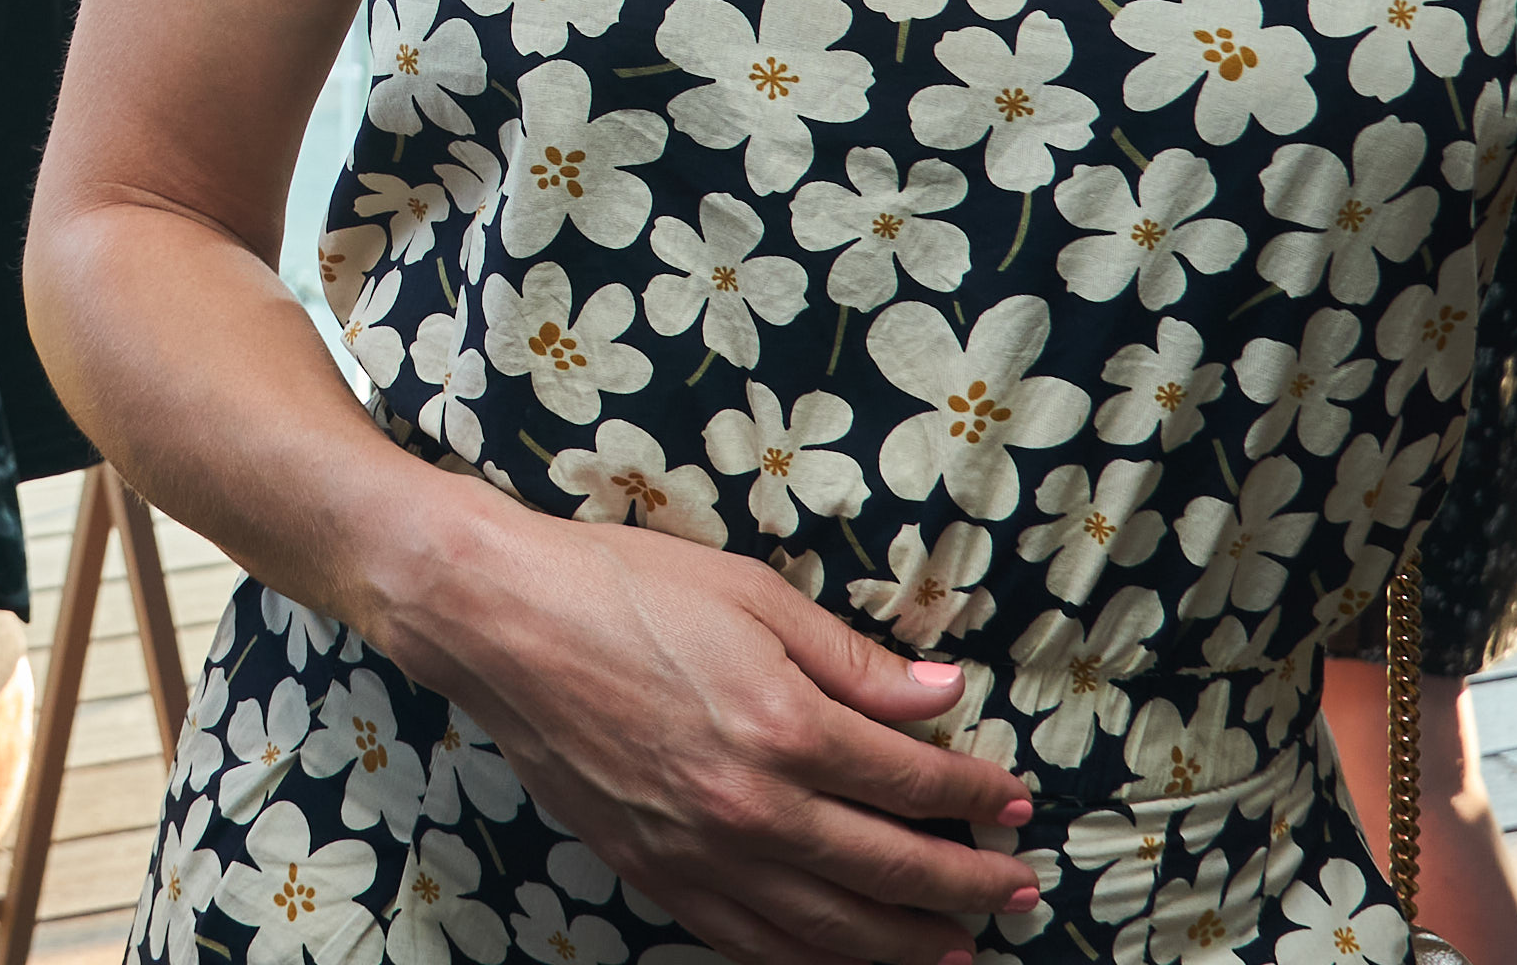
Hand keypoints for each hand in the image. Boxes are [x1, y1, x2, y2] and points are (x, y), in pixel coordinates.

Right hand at [381, 514, 1037, 963]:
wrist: (500, 620)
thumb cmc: (622, 589)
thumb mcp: (753, 594)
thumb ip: (853, 660)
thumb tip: (942, 694)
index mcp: (785, 727)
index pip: (910, 779)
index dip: (973, 793)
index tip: (1012, 801)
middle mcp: (751, 806)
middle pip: (886, 867)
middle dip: (965, 884)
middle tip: (1016, 891)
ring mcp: (700, 852)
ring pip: (827, 927)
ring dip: (903, 942)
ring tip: (957, 948)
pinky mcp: (654, 872)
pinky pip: (749, 939)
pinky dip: (808, 958)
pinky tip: (842, 956)